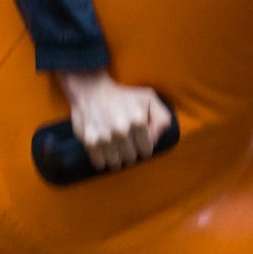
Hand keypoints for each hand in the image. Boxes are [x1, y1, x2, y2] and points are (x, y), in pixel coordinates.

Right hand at [57, 71, 172, 171]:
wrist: (91, 89)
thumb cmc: (123, 96)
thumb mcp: (149, 99)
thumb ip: (162, 119)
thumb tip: (155, 139)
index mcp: (138, 121)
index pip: (146, 151)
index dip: (142, 145)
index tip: (136, 137)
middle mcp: (121, 130)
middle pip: (131, 158)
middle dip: (129, 150)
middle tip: (124, 139)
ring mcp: (104, 137)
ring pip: (116, 164)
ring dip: (115, 156)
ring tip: (113, 144)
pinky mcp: (89, 141)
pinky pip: (99, 163)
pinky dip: (101, 160)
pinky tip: (102, 148)